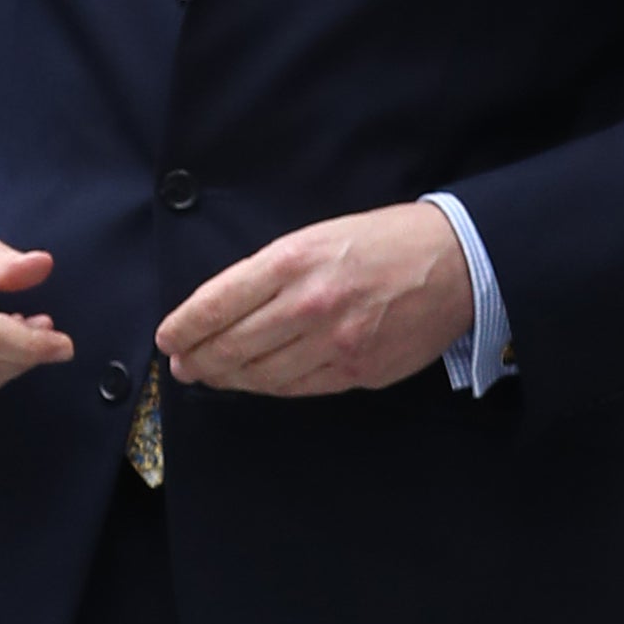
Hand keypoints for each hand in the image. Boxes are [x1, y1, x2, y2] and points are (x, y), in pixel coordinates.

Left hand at [157, 202, 472, 396]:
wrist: (456, 262)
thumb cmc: (384, 242)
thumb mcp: (317, 236)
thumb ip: (269, 272)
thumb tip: (222, 308)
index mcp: (294, 261)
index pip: (217, 303)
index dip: (184, 327)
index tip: (167, 338)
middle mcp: (310, 304)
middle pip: (231, 346)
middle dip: (198, 360)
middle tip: (182, 365)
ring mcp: (335, 343)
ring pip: (261, 375)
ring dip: (228, 378)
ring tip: (210, 375)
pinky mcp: (358, 370)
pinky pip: (299, 387)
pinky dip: (269, 386)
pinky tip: (255, 380)